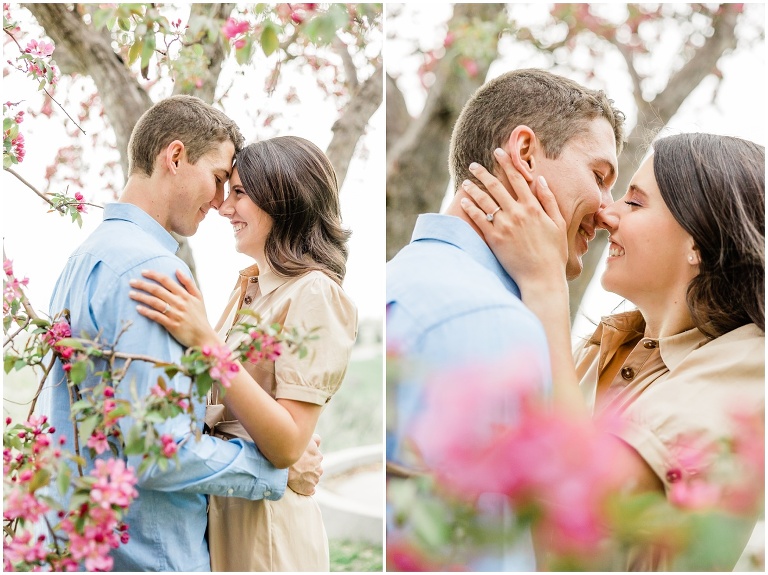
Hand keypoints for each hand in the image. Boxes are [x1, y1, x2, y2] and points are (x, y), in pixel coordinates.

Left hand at [128, 269, 218, 347]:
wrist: (204, 336)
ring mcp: (175, 314)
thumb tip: (177, 269)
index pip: (166, 280)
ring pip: (155, 302)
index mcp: (185, 295)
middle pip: (157, 290)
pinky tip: (138, 308)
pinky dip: (146, 311)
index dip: (153, 275)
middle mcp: (179, 303)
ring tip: (130, 294)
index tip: (142, 272)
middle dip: (143, 284)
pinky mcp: (172, 325)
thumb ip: (189, 283)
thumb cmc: (200, 316)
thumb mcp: (199, 297)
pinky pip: (156, 316)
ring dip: (141, 297)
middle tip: (131, 282)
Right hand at [287, 434, 322, 495]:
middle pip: (315, 469)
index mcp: (318, 456)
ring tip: (296, 476)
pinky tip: (299, 485)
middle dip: (309, 468)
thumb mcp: (307, 440)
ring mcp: (314, 479)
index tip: (303, 460)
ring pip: (313, 479)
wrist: (284, 466)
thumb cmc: (293, 451)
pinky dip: (306, 488)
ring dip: (307, 478)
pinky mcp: (309, 489)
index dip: (310, 458)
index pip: (317, 457)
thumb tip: (319, 441)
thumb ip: (315, 439)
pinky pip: (310, 490)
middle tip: (298, 468)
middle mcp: (319, 468)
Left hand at [459, 148, 567, 292]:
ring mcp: (505, 225)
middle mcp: (518, 212)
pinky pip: (479, 219)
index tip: (498, 152)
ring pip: (485, 200)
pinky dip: (471, 208)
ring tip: (465, 182)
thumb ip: (549, 200)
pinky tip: (464, 202)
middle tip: (473, 164)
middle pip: (496, 186)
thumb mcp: (558, 224)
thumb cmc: (553, 253)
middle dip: (483, 172)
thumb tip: (541, 180)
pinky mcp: (494, 239)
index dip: (507, 163)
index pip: (518, 178)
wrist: (542, 277)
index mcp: (533, 207)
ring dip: (473, 188)